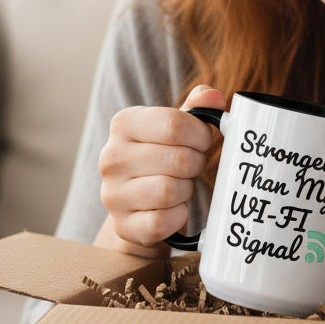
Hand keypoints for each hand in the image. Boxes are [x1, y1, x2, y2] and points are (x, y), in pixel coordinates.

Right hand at [96, 85, 225, 256]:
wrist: (140, 206)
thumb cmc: (165, 158)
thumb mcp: (178, 128)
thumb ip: (198, 107)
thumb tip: (213, 98)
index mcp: (124, 123)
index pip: (174, 125)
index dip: (200, 135)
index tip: (202, 142)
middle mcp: (111, 157)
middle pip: (179, 159)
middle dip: (196, 164)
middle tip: (191, 167)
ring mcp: (112, 194)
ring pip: (170, 191)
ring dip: (186, 190)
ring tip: (180, 186)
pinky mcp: (122, 225)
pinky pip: (163, 222)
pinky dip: (178, 217)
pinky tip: (173, 209)